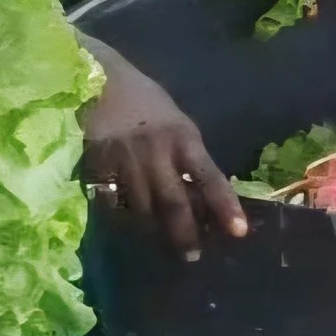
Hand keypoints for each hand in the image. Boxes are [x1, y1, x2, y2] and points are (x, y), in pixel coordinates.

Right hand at [79, 36, 246, 258]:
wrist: (98, 79)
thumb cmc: (144, 101)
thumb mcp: (176, 123)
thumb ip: (188, 156)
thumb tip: (203, 196)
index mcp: (182, 137)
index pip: (210, 177)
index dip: (225, 206)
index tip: (239, 232)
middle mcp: (156, 151)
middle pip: (174, 202)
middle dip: (186, 234)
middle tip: (192, 255)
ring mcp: (125, 162)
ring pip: (143, 210)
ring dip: (154, 231)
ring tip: (161, 244)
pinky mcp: (97, 168)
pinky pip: (113, 204)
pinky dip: (123, 218)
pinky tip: (127, 225)